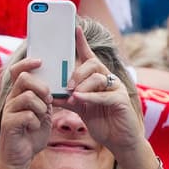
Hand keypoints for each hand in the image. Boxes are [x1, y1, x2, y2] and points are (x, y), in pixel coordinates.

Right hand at [0, 58, 53, 168]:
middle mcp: (10, 99)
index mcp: (18, 95)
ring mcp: (8, 111)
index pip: (18, 71)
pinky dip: (36, 122)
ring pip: (27, 97)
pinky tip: (34, 128)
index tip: (40, 61)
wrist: (19, 157)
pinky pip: (27, 115)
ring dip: (40, 107)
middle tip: (48, 99)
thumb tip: (52, 88)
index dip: (27, 63)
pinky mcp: (8, 124)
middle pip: (24, 79)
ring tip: (41, 117)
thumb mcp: (42, 115)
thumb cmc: (31, 135)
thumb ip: (44, 101)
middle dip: (41, 87)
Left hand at [62, 26, 140, 158]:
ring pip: (98, 77)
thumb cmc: (100, 120)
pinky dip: (90, 97)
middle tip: (67, 86)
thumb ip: (65, 98)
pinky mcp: (122, 100)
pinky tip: (80, 99)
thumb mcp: (78, 107)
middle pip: (92, 64)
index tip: (74, 28)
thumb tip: (46, 92)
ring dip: (82, 86)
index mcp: (97, 77)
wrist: (119, 140)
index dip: (82, 42)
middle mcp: (108, 78)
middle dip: (77, 73)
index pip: (89, 56)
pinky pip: (105, 94)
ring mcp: (117, 88)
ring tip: (73, 96)